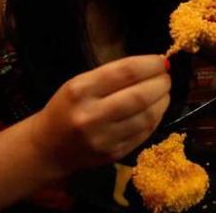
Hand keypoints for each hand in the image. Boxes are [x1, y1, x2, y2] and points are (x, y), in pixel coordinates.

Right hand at [27, 55, 169, 173]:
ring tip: (164, 92)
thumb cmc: (66, 107)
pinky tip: (155, 110)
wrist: (49, 147)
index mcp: (81, 90)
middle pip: (140, 96)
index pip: (126, 72)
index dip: (150, 65)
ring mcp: (104, 138)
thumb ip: (112, 75)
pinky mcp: (114, 154)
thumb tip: (153, 65)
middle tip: (166, 77)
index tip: (162, 61)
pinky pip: (144, 133)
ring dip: (162, 102)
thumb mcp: (79, 83)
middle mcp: (91, 115)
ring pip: (146, 117)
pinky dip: (155, 118)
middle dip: (160, 84)